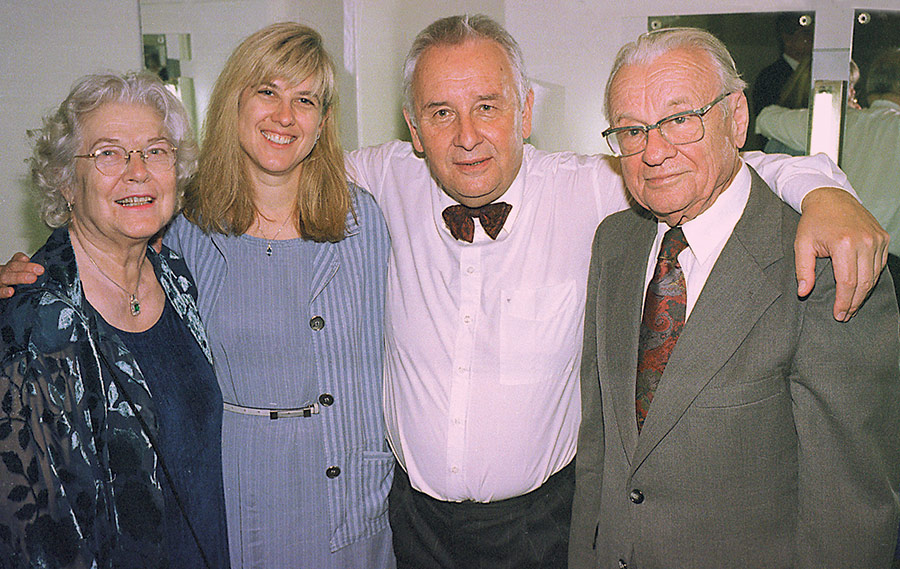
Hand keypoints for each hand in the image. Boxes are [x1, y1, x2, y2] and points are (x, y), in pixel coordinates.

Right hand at [0, 253, 42, 298]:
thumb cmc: (8, 281)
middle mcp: (4, 272)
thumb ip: (28, 272)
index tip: (38, 264)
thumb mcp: (16, 273)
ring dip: (19, 277)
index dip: (25, 260)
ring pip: (6, 277)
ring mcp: (0, 281)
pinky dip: (4, 291)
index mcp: (10, 267)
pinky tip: (11, 292)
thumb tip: (42, 272)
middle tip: (40, 270)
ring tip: (32, 278)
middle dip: (27, 267)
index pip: (17, 259)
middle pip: (14, 266)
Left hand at [796, 187, 888, 320]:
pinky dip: (872, 278)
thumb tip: (803, 293)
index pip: (847, 283)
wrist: (831, 197)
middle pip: (864, 283)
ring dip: (864, 293)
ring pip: (875, 276)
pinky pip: (880, 265)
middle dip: (855, 303)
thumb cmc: (813, 222)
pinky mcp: (883, 238)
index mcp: (844, 244)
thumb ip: (803, 270)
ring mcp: (877, 239)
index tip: (838, 315)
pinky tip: (861, 288)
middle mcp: (865, 241)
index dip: (844, 302)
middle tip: (845, 315)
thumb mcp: (801, 244)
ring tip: (852, 306)